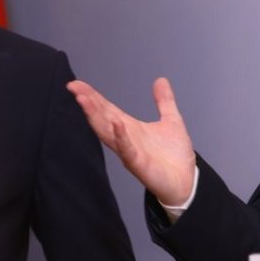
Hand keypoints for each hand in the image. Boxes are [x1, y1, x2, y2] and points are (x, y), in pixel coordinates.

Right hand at [67, 77, 196, 205]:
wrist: (185, 181)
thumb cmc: (174, 155)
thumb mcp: (171, 120)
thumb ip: (164, 101)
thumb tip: (160, 80)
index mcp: (131, 128)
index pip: (107, 109)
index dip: (93, 97)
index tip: (76, 84)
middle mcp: (125, 139)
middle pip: (102, 118)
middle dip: (89, 103)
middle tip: (74, 87)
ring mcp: (130, 152)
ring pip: (107, 133)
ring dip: (96, 117)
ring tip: (85, 100)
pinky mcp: (139, 164)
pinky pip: (127, 150)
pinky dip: (121, 137)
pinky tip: (116, 124)